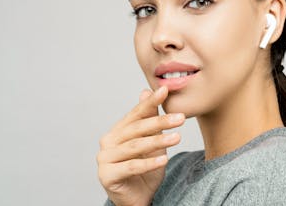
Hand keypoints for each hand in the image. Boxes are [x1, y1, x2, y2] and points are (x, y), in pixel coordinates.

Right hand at [97, 86, 184, 205]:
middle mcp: (108, 142)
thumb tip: (146, 90)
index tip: (165, 90)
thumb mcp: (152, 141)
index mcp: (118, 130)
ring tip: (177, 137)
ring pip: (135, 147)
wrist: (137, 198)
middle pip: (136, 129)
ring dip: (157, 141)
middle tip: (180, 118)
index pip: (136, 114)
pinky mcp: (107, 175)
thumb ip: (149, 119)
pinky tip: (164, 159)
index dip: (151, 102)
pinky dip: (148, 163)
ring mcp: (105, 158)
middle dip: (160, 122)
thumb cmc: (144, 169)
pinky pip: (131, 167)